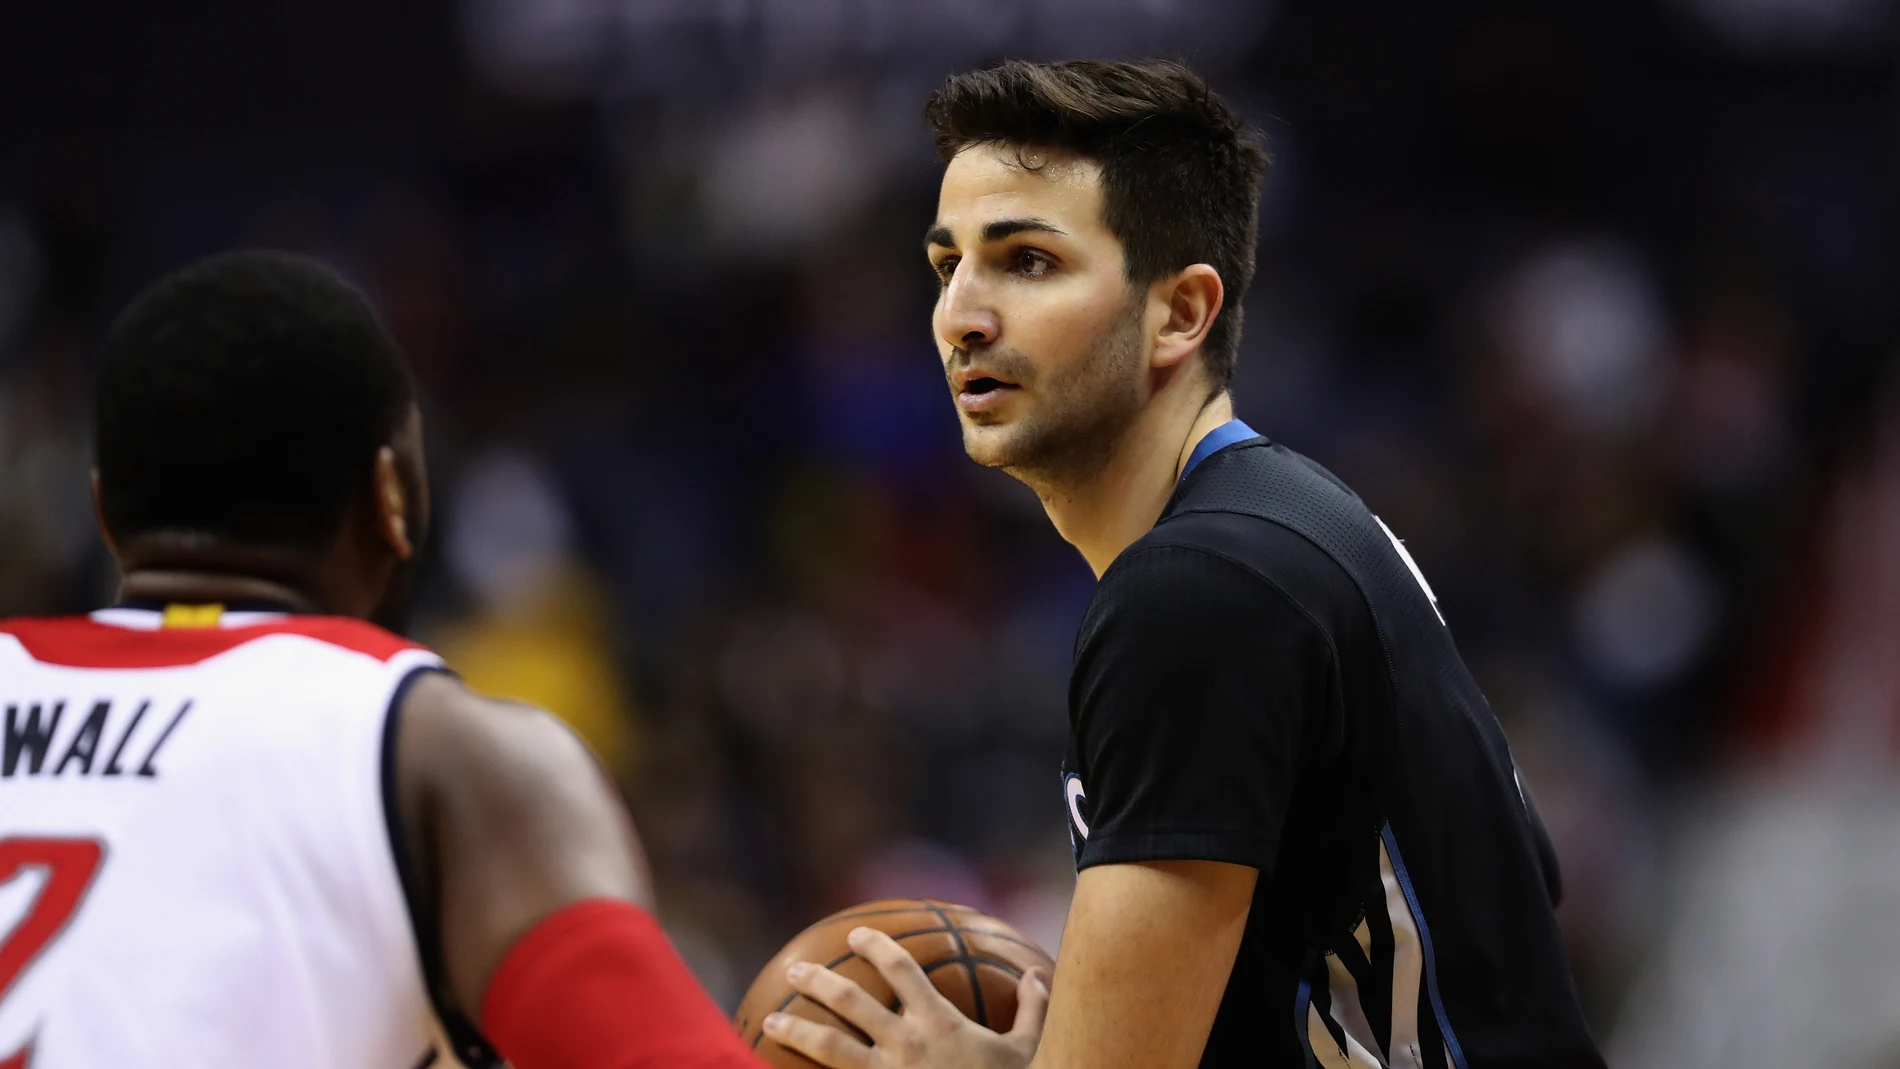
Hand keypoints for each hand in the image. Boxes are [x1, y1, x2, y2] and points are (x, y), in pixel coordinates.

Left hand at [762, 926, 1049, 1068]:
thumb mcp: (1029, 1048)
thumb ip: (1032, 1009)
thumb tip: (1038, 975)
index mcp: (938, 1022)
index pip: (900, 968)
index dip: (876, 945)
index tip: (857, 935)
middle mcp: (907, 1045)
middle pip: (851, 1000)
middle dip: (818, 981)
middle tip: (794, 971)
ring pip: (832, 1047)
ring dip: (797, 1030)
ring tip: (770, 1021)